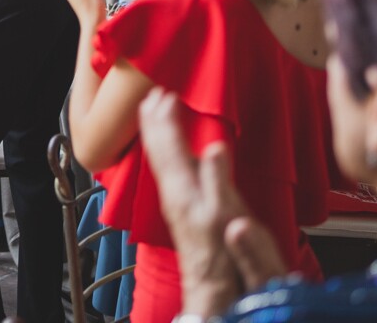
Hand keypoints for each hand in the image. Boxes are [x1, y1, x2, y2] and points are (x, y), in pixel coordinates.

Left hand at [138, 88, 285, 316]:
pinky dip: (165, 150)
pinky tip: (171, 151)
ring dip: (156, 133)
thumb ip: (219, 178)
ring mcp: (175, 198)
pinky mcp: (180, 205)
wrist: (212, 282)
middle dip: (154, 120)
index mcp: (182, 186)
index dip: (166, 119)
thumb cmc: (221, 252)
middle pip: (158, 148)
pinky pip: (167, 167)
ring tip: (153, 113)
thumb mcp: (225, 213)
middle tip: (151, 94)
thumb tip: (215, 146)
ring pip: (160, 157)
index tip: (163, 94)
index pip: (168, 145)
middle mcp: (172, 190)